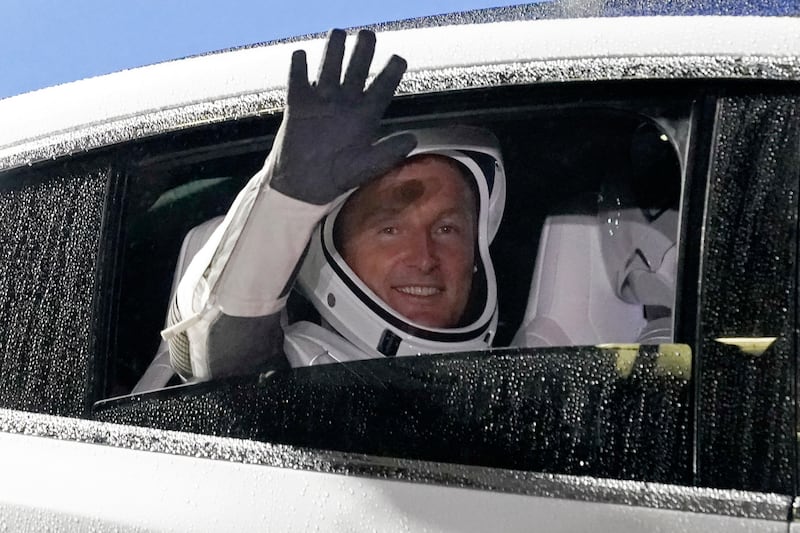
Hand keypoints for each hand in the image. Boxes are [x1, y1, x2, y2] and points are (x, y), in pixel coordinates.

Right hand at [267, 29, 415, 204]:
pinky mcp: (298, 106)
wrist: (303, 186)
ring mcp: (322, 102)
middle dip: (363, 52)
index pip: (381, 89)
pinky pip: (298, 82)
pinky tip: (301, 55)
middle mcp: (345, 104)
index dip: (391, 73)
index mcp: (365, 117)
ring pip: (329, 69)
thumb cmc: (337, 177)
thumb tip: (412, 140)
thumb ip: (388, 152)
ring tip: (338, 33)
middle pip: (356, 71)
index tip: (399, 59)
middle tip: (368, 35)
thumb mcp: (366, 167)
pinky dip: (298, 68)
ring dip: (333, 51)